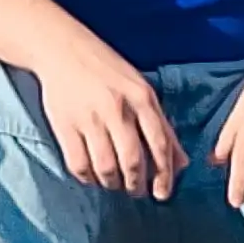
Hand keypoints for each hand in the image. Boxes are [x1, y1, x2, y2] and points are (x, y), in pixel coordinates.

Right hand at [33, 45, 184, 200]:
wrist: (62, 49)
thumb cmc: (107, 69)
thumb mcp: (140, 89)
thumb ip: (161, 125)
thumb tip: (181, 164)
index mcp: (141, 97)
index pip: (159, 144)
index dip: (164, 174)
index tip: (163, 193)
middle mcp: (116, 108)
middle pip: (132, 160)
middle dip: (137, 184)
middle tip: (137, 192)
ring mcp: (88, 118)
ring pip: (105, 167)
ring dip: (113, 183)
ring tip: (115, 184)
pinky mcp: (64, 125)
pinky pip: (79, 164)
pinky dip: (88, 178)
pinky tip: (93, 176)